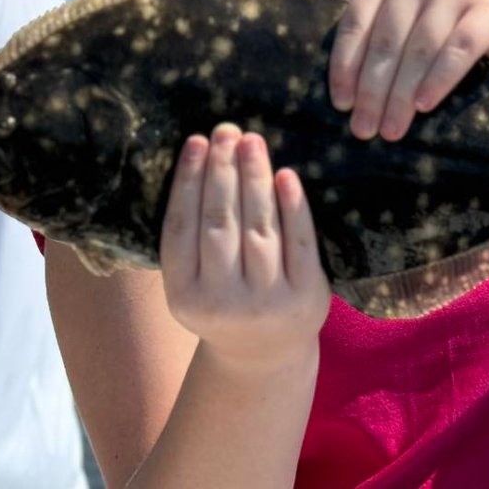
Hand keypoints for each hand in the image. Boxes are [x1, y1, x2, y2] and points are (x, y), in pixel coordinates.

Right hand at [160, 124, 329, 371]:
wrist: (264, 357)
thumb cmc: (223, 302)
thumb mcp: (193, 284)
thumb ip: (191, 237)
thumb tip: (202, 159)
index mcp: (184, 297)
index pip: (181, 228)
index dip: (188, 182)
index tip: (195, 142)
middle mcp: (223, 302)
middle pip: (220, 223)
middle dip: (222, 171)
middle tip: (226, 131)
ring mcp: (267, 301)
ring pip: (259, 228)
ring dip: (255, 178)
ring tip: (251, 142)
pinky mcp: (306, 297)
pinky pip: (299, 243)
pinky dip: (293, 207)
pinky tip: (285, 175)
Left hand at [329, 0, 488, 140]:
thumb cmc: (442, 34)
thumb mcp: (405, 29)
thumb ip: (377, 46)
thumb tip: (347, 102)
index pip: (356, 23)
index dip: (345, 65)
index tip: (342, 105)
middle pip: (386, 40)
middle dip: (372, 90)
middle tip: (364, 130)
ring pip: (419, 48)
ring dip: (401, 94)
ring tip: (391, 130)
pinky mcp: (487, 9)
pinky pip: (458, 49)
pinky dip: (439, 79)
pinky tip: (424, 106)